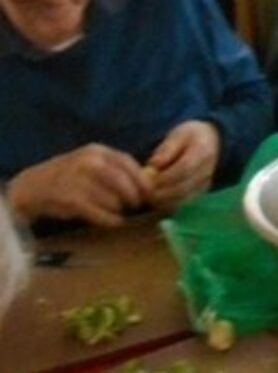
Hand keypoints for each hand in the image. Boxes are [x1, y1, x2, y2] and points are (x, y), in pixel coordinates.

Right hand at [5, 144, 148, 225]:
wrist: (32, 187)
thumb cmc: (68, 178)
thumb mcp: (91, 164)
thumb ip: (116, 169)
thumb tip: (150, 183)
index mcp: (96, 151)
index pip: (130, 164)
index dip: (144, 181)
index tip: (151, 194)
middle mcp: (89, 162)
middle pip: (127, 185)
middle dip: (135, 199)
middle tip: (135, 206)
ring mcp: (79, 180)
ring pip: (116, 202)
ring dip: (119, 210)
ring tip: (114, 211)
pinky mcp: (72, 200)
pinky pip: (104, 215)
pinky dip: (111, 220)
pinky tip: (113, 221)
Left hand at [146, 120, 219, 209]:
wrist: (214, 143)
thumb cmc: (190, 137)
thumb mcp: (178, 135)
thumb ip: (166, 149)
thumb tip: (153, 165)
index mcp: (203, 152)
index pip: (185, 167)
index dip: (165, 176)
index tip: (147, 178)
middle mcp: (208, 171)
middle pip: (185, 186)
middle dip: (162, 191)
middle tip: (142, 192)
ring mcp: (207, 184)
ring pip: (185, 198)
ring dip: (165, 200)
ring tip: (147, 197)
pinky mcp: (202, 192)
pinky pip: (186, 202)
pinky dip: (170, 204)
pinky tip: (156, 202)